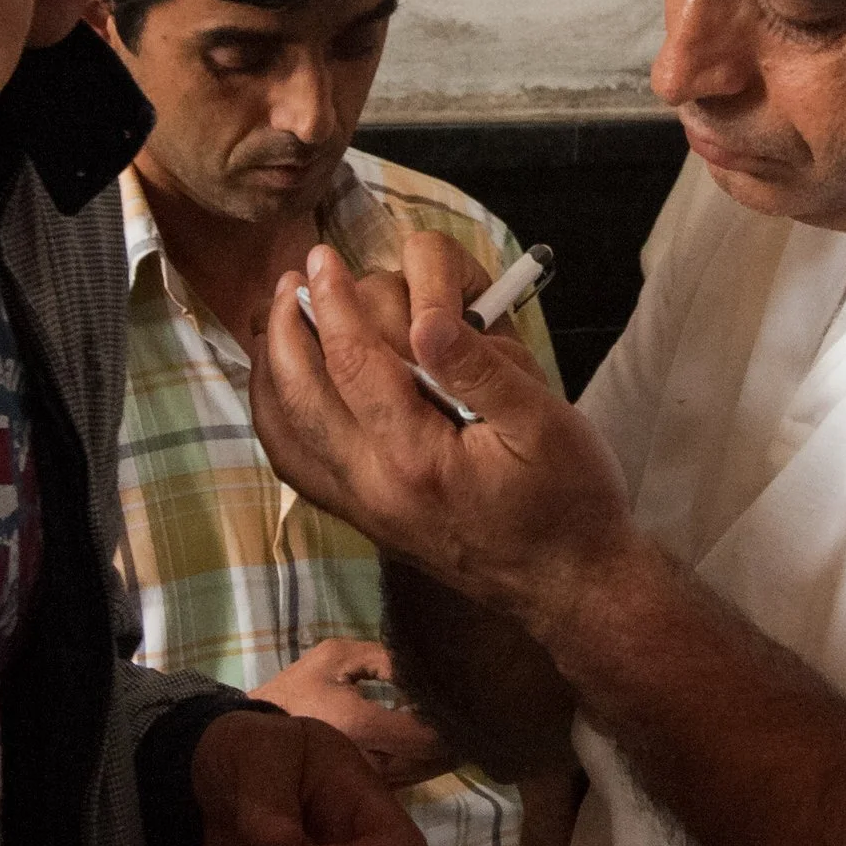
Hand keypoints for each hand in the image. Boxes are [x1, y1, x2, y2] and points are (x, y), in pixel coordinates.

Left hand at [252, 233, 632, 638]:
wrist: (571, 585)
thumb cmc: (569, 499)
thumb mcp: (545, 422)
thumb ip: (480, 367)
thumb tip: (424, 319)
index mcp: (418, 460)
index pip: (354, 365)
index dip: (335, 303)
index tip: (323, 260)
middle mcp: (375, 489)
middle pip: (299, 396)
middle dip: (289, 328)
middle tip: (294, 278)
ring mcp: (363, 510)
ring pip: (285, 434)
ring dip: (273, 370)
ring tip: (281, 319)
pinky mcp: (365, 520)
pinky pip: (298, 466)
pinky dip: (280, 419)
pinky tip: (290, 384)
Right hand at [257, 637, 451, 787]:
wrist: (257, 735)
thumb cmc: (297, 690)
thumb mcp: (336, 657)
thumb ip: (385, 658)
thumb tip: (427, 669)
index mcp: (363, 725)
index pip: (428, 733)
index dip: (450, 717)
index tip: (461, 695)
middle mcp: (371, 762)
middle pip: (434, 757)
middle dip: (453, 734)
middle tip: (464, 707)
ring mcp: (369, 782)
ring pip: (425, 771)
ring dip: (442, 750)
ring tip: (450, 720)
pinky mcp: (367, 792)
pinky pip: (409, 778)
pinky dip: (424, 760)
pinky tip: (426, 738)